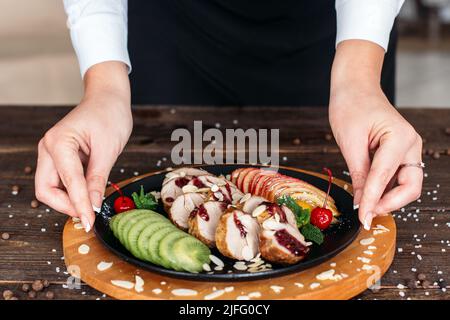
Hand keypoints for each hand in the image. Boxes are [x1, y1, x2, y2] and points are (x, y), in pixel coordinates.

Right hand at [35, 62, 130, 230]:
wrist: (109, 98)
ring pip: (51, 188)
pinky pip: (61, 181)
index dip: (79, 205)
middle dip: (66, 205)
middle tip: (90, 215)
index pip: (67, 183)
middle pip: (46, 190)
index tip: (90, 222)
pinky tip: (90, 193)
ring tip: (93, 203)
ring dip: (69, 199)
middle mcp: (49, 148)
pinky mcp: (60, 157)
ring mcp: (52, 153)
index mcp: (59, 143)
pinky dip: (74, 191)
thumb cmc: (109, 115)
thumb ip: (98, 179)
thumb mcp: (108, 149)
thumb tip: (93, 206)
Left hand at [330, 41, 422, 229]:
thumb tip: (362, 204)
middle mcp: (410, 144)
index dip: (373, 201)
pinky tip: (369, 194)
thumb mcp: (350, 142)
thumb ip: (359, 174)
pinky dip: (386, 188)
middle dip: (390, 203)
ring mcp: (409, 148)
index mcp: (399, 138)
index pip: (385, 177)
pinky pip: (398, 176)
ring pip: (407, 185)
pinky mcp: (401, 152)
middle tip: (367, 213)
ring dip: (388, 198)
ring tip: (365, 205)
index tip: (363, 219)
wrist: (355, 88)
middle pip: (410, 187)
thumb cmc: (351, 106)